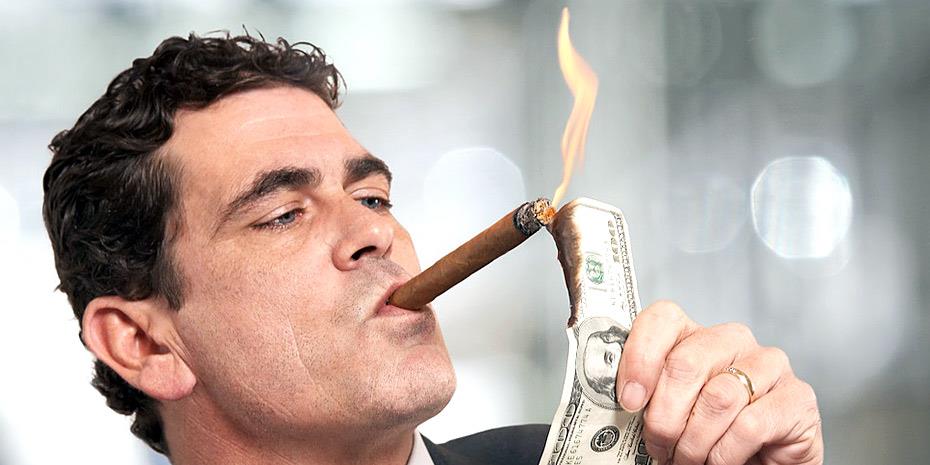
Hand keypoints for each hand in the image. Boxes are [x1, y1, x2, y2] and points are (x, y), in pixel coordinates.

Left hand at [615, 301, 822, 464]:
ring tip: (688, 460)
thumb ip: (649, 398)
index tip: (630, 401)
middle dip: (664, 415)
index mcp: (695, 337)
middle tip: (658, 446)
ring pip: (718, 397)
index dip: (640, 358)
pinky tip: (720, 462)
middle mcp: (733, 340)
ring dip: (694, 441)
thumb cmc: (710, 436)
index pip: (663, 319)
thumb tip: (624, 400)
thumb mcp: (672, 412)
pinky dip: (725, 453)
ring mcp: (769, 365)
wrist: (762, 463)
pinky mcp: (797, 398)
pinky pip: (750, 424)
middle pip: (686, 361)